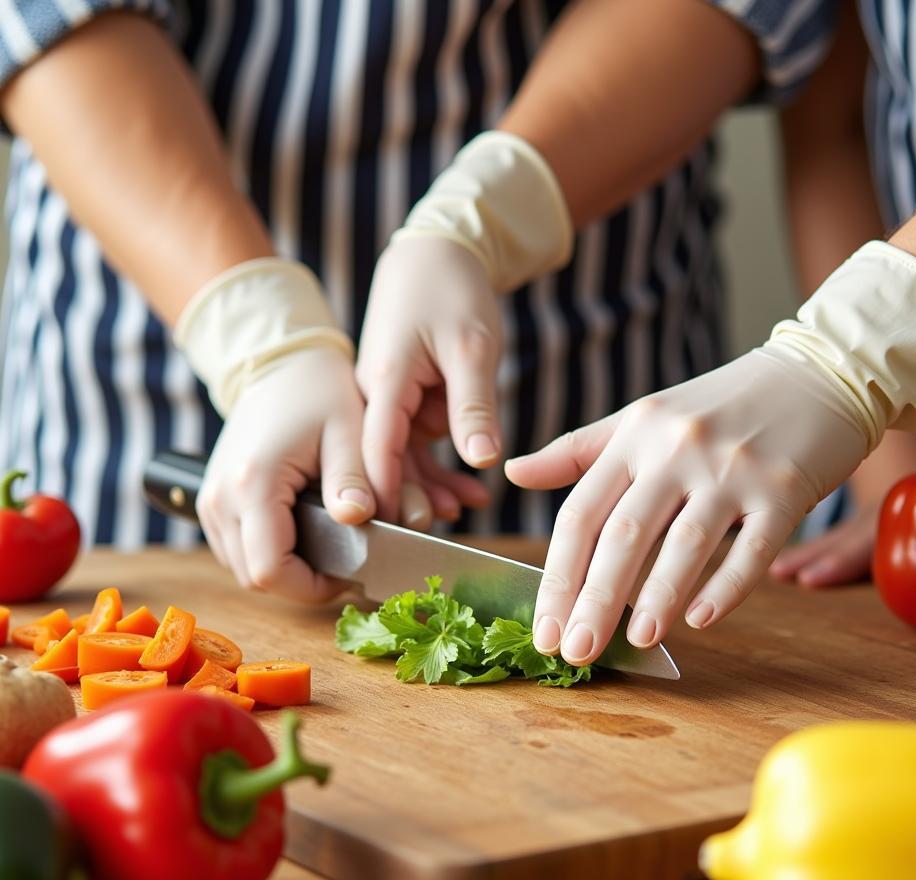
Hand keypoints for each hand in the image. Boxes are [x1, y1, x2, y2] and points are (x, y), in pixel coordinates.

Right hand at [197, 346, 374, 601]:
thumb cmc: (317, 390)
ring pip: (244, 569)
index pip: (271, 571)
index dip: (314, 587)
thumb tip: (359, 520)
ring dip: (287, 569)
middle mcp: (220, 498)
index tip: (351, 573)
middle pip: (255, 579)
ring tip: (329, 547)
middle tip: (347, 562)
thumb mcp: (348, 428)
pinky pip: (238, 550)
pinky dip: (270, 552)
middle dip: (304, 582)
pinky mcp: (213, 501)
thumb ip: (354, 478)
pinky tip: (305, 534)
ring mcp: (210, 502)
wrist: (277, 362)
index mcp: (253, 483)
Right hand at [356, 236, 499, 521]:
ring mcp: (388, 400)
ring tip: (471, 507)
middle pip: (384, 464)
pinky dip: (441, 465)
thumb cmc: (452, 289)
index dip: (383, 496)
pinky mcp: (403, 401)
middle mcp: (376, 396)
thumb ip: (474, 405)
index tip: (396, 534)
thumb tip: (482, 460)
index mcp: (383, 382)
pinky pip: (417, 443)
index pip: (376, 452)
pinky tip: (471, 491)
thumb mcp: (472, 347)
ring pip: (404, 458)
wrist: (436, 251)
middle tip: (441, 530)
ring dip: (433, 485)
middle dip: (410, 499)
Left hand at [505, 348, 869, 664]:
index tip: (544, 628)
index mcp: (635, 435)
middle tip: (575, 652)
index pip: (582, 514)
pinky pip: (752, 547)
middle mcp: (677, 449)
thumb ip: (578, 450)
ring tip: (634, 642)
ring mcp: (733, 469)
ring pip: (685, 542)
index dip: (558, 575)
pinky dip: (726, 587)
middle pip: (623, 534)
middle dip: (594, 600)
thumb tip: (513, 473)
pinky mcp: (785, 488)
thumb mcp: (641, 418)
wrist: (816, 373)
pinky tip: (701, 621)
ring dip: (656, 598)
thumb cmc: (718, 405)